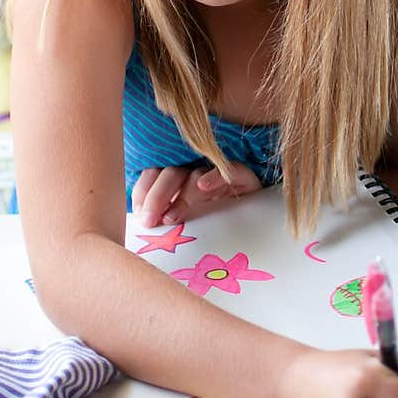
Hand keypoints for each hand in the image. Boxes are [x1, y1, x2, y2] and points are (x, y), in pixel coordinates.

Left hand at [132, 162, 262, 227]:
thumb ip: (167, 217)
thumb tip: (143, 226)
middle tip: (150, 221)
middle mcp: (194, 170)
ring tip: (173, 216)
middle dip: (156, 197)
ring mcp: (217, 172)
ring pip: (194, 175)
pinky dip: (214, 177)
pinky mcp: (240, 175)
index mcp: (177, 178)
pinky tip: (204, 187)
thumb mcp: (189, 219)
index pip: (153, 175)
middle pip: (169, 174)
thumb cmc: (219, 217)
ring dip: (181, 195)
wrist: (259, 214)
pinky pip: (227, 171)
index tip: (139, 215)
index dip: (143, 192)